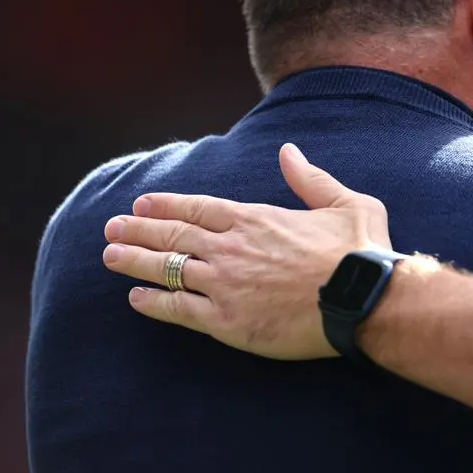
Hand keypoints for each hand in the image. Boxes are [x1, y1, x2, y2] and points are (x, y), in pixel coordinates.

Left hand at [102, 142, 393, 359]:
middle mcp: (232, 247)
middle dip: (139, 229)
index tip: (142, 202)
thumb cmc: (360, 252)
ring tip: (110, 256)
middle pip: (174, 234)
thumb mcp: (346, 202)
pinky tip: (136, 299)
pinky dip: (154, 302)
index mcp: (256, 218)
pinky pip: (178, 309)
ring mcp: (225, 284)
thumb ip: (310, 178)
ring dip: (135, 261)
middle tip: (112, 227)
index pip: (198, 208)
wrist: (362, 300)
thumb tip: (289, 151)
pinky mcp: (226, 321)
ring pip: (168, 268)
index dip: (167, 204)